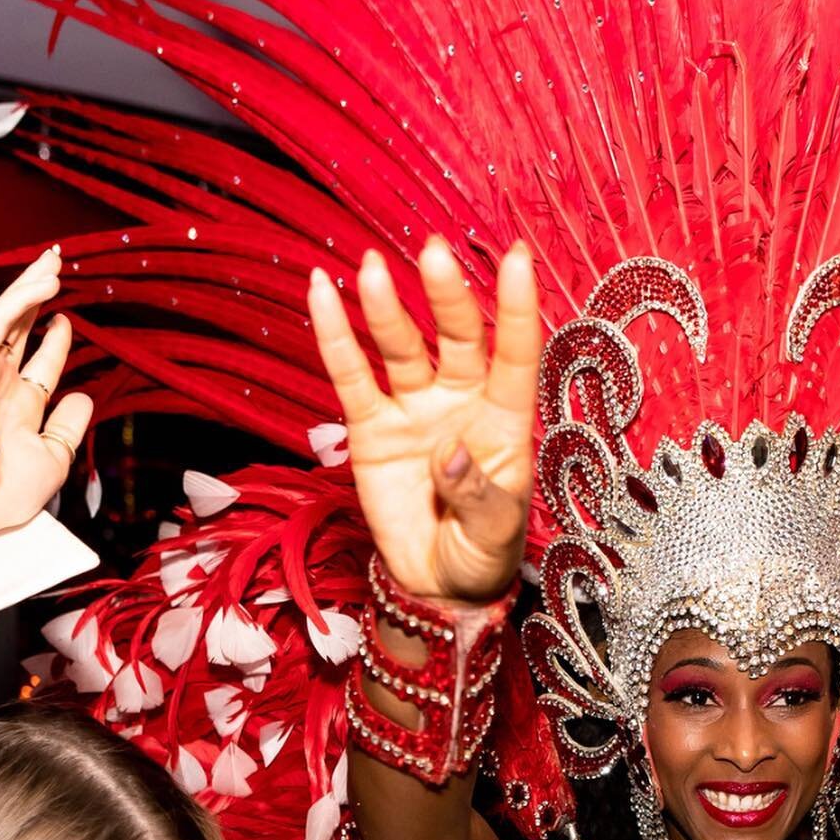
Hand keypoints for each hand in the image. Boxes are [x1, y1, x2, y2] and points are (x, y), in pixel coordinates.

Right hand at [0, 247, 93, 547]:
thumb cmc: (7, 493)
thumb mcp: (53, 457)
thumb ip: (69, 426)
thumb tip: (84, 394)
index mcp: (19, 404)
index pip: (40, 360)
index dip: (56, 337)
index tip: (68, 319)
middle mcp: (0, 383)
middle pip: (21, 328)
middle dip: (37, 297)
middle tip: (55, 266)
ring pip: (6, 317)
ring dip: (29, 288)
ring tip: (51, 262)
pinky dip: (20, 302)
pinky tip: (44, 285)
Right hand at [307, 237, 540, 601]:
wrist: (436, 586)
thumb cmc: (481, 555)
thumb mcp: (494, 532)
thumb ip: (477, 492)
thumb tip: (450, 451)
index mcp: (503, 420)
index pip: (514, 355)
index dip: (516, 309)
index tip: (518, 258)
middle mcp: (460, 401)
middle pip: (456, 337)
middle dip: (446, 296)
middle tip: (433, 253)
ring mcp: (414, 409)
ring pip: (400, 348)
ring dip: (387, 309)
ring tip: (373, 269)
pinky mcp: (370, 428)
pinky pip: (351, 376)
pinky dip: (335, 336)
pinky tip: (321, 291)